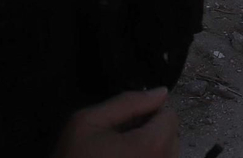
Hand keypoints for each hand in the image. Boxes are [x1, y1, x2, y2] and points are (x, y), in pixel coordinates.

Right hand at [53, 88, 179, 157]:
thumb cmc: (72, 157)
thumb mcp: (88, 122)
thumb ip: (127, 102)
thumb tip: (161, 92)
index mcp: (152, 146)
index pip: (170, 116)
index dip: (149, 110)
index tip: (127, 118)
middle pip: (171, 135)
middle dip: (151, 129)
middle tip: (121, 134)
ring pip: (166, 152)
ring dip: (149, 146)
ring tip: (119, 149)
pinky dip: (145, 157)